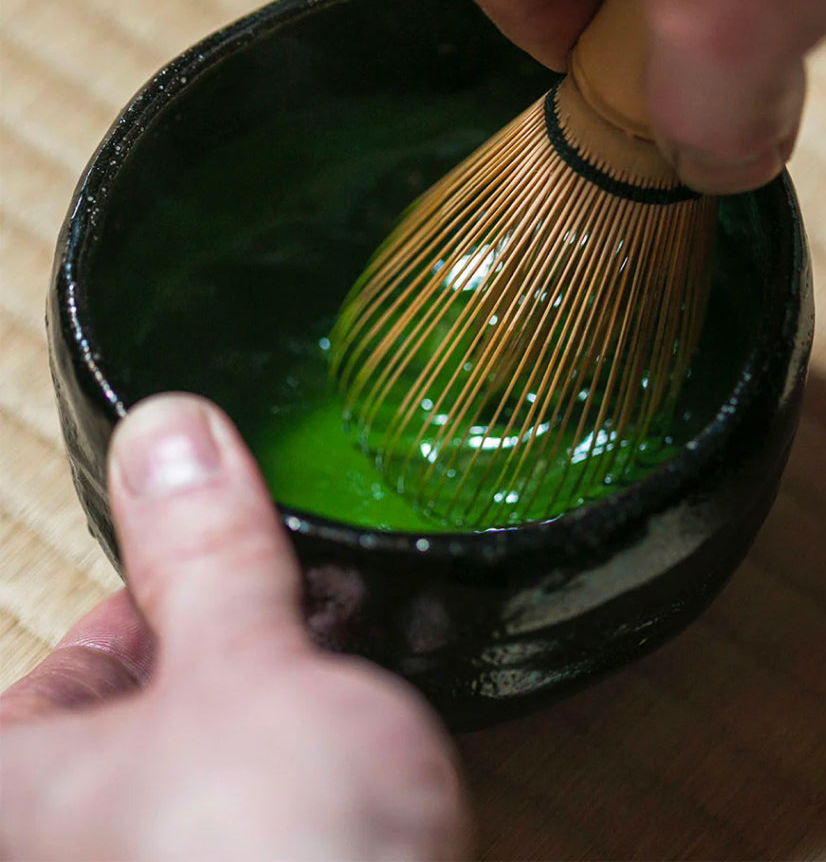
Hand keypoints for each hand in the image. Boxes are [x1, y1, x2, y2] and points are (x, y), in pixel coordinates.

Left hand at [0, 395, 465, 860]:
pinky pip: (276, 794)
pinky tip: (371, 738)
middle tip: (312, 598)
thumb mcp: (245, 672)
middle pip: (154, 709)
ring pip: (225, 753)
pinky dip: (317, 752)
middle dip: (237, 644)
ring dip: (286, 694)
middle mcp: (83, 839)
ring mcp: (170, 855)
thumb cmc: (283, 858)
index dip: (154, 596)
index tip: (233, 554)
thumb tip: (169, 426)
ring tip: (352, 652)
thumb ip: (206, 551)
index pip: (67, 666)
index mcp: (22, 797)